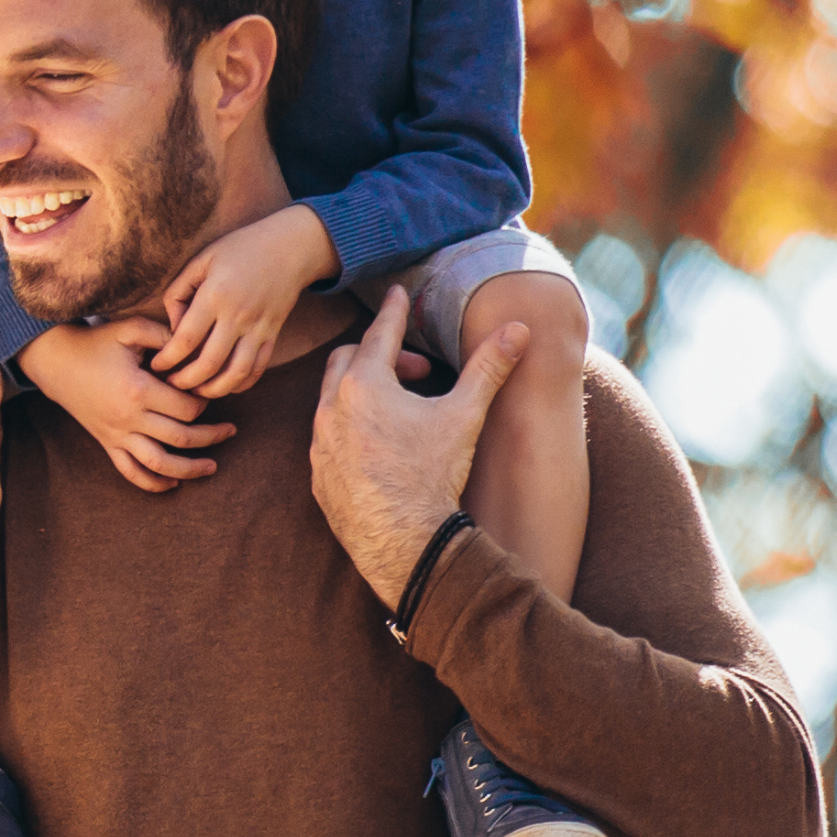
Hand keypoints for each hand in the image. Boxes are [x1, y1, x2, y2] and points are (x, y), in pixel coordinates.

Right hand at [21, 321, 235, 493]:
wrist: (57, 362)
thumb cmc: (96, 343)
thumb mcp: (130, 329)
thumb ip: (164, 335)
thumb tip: (195, 345)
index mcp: (138, 390)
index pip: (186, 407)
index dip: (205, 402)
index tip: (209, 392)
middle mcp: (128, 418)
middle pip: (181, 437)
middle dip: (211, 436)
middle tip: (231, 431)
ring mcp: (117, 435)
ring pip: (159, 464)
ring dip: (189, 469)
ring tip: (212, 467)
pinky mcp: (107, 443)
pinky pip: (130, 472)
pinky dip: (152, 483)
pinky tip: (172, 483)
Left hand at [152, 206, 339, 394]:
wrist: (290, 247)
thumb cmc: (239, 250)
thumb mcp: (202, 260)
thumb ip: (179, 292)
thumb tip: (172, 327)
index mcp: (215, 296)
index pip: (186, 339)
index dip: (167, 359)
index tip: (156, 365)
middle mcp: (238, 315)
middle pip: (209, 364)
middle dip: (186, 381)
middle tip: (172, 384)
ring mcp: (259, 327)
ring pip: (236, 373)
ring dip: (214, 390)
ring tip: (197, 391)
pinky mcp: (273, 334)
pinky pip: (258, 368)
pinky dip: (241, 384)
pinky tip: (225, 385)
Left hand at [312, 285, 526, 609]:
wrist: (404, 542)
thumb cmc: (432, 475)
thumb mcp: (464, 416)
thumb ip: (488, 368)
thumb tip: (519, 328)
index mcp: (363, 385)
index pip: (379, 334)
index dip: (394, 312)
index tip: (397, 294)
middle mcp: (330, 409)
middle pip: (347, 360)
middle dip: (380, 354)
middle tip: (417, 370)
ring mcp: (319, 445)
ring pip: (331, 399)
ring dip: (362, 391)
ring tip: (400, 407)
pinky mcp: (317, 476)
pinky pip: (327, 438)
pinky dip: (349, 427)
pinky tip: (378, 444)